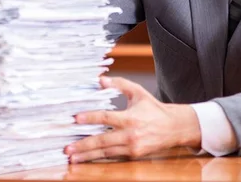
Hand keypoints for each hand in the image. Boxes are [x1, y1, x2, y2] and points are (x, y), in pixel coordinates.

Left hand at [64, 76, 201, 162]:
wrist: (173, 127)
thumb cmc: (154, 109)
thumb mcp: (138, 92)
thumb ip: (119, 84)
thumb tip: (100, 80)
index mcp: (130, 118)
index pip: (106, 117)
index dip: (90, 118)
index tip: (75, 118)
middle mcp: (130, 135)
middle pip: (102, 141)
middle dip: (83, 145)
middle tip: (67, 148)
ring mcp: (131, 147)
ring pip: (105, 153)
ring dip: (87, 156)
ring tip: (73, 158)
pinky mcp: (133, 155)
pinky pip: (113, 157)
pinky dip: (99, 159)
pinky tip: (88, 159)